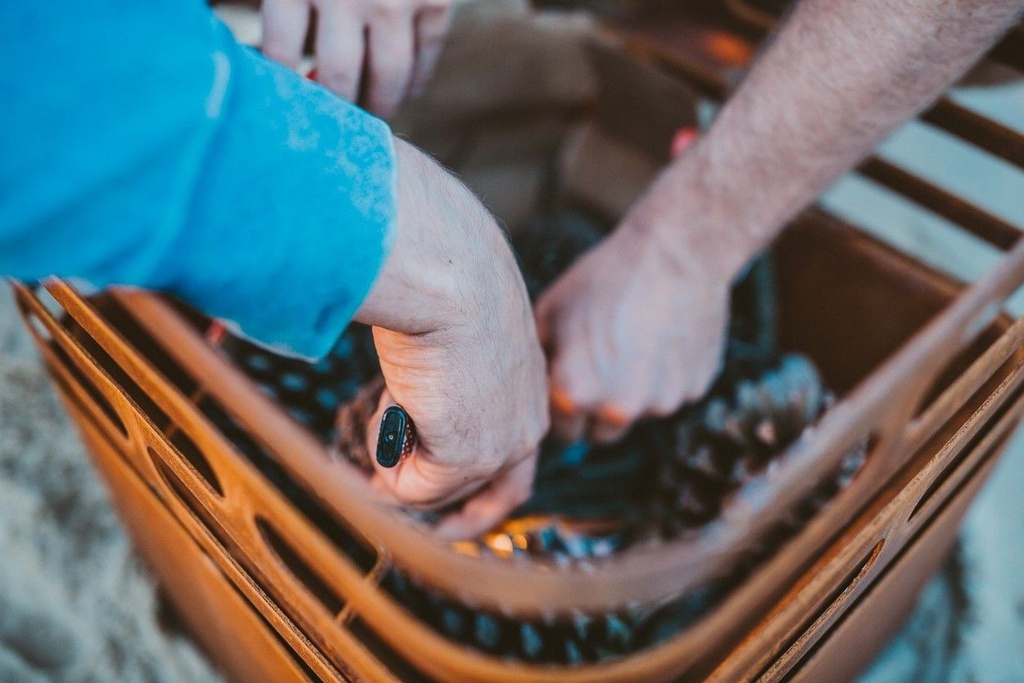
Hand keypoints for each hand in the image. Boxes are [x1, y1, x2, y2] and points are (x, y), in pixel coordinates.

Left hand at [261, 0, 451, 117]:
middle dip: (334, 109)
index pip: (283, 57)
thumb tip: (266, 57)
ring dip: (379, 106)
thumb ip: (282, 0)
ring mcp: (396, 1)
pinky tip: (406, 91)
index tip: (285, 107)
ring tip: (372, 118)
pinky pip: (426, 56)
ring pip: (388, 79)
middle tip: (334, 126)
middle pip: (338, 78)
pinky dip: (416, 82)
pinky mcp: (435, 1)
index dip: (281, 89)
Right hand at [354, 139, 548, 538]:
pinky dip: (386, 467)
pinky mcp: (469, 457)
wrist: (450, 276)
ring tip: (366, 442)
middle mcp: (529, 418)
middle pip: (502, 488)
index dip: (486, 476)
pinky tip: (376, 426)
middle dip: (461, 515)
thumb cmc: (447, 281)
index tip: (454, 493)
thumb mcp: (455, 329)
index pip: (518, 447)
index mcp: (530, 383)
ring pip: (443, 487)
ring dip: (401, 475)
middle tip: (424, 527)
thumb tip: (408, 400)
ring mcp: (503, 443)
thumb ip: (444, 370)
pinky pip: (413, 486)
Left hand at [535, 180, 740, 444]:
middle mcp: (617, 409)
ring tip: (634, 341)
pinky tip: (662, 337)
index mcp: (574, 394)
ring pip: (639, 414)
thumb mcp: (551, 311)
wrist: (676, 252)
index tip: (571, 378)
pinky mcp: (694, 391)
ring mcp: (661, 403)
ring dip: (633, 393)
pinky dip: (666, 377)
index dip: (564, 404)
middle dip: (597, 408)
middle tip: (602, 361)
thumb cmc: (605, 276)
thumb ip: (539, 360)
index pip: (563, 431)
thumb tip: (530, 392)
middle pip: (601, 433)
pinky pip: (671, 394)